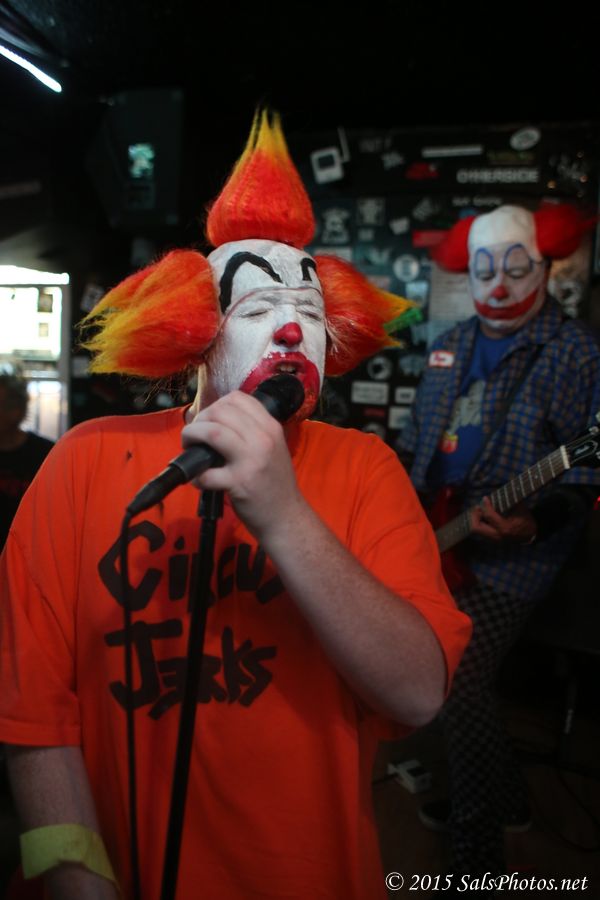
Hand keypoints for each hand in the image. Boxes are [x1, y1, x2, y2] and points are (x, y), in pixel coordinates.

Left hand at [181, 391, 302, 540]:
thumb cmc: (274, 482)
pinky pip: (207, 472)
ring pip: (213, 432)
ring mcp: (251, 460)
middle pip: (220, 411)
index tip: (209, 421)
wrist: (286, 516)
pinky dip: (195, 475)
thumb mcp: (273, 448)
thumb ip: (251, 431)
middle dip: (199, 421)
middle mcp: (263, 439)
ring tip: (189, 448)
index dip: (215, 406)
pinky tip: (199, 480)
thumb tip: (214, 421)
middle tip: (194, 436)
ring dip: (192, 436)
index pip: (237, 398)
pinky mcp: (239, 483)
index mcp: (271, 427)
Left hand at [470, 497, 536, 543]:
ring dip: (475, 519)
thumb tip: (503, 485)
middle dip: (475, 515)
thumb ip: (511, 498)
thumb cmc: (526, 520)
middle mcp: (497, 535)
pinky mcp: (492, 540)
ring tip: (480, 510)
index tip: (485, 498)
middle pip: (476, 527)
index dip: (486, 505)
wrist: (530, 535)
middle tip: (478, 507)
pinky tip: (483, 516)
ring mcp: (494, 539)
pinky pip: (480, 531)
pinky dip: (479, 522)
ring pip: (476, 530)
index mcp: (505, 528)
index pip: (489, 515)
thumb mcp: (520, 508)